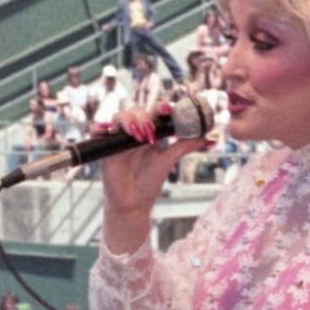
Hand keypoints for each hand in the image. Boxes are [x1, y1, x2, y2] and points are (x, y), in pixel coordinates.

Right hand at [99, 107, 211, 225]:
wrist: (133, 202)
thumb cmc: (150, 182)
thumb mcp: (170, 160)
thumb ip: (187, 145)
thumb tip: (212, 137)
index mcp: (149, 132)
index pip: (154, 112)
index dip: (160, 107)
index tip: (168, 109)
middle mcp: (133, 132)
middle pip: (136, 111)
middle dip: (143, 117)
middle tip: (150, 132)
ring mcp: (117, 138)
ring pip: (119, 117)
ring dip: (128, 121)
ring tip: (137, 136)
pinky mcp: (103, 147)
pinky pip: (97, 129)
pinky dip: (100, 127)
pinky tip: (107, 130)